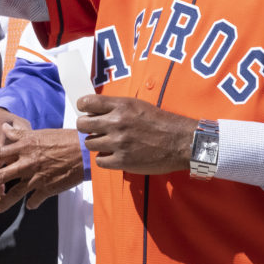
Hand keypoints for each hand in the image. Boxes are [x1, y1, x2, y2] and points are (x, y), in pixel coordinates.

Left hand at [0, 126, 83, 211]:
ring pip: (15, 193)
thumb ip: (20, 133)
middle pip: (1, 176)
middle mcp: (28, 162)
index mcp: (25, 147)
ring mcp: (37, 177)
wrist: (84, 151)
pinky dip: (31, 203)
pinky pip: (34, 200)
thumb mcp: (39, 133)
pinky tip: (29, 205)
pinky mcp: (47, 189)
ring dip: (4, 202)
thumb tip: (5, 127)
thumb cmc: (63, 139)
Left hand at [76, 94, 194, 175]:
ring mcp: (119, 143)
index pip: (87, 103)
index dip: (83, 107)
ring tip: (108, 143)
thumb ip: (117, 107)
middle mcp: (117, 122)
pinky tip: (115, 155)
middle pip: (83, 124)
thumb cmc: (161, 122)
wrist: (180, 141)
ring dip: (97, 144)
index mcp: (121, 106)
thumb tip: (95, 110)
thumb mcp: (138, 105)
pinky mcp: (122, 161)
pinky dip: (105, 159)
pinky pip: (100, 161)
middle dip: (86, 127)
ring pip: (89, 143)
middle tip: (94, 130)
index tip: (86, 111)